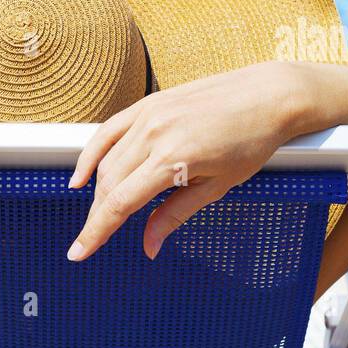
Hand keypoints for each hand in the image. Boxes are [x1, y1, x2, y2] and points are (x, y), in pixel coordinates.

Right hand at [67, 63, 308, 260]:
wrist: (269, 95)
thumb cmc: (251, 141)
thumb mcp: (217, 187)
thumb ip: (174, 214)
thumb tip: (149, 246)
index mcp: (173, 159)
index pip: (120, 203)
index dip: (96, 232)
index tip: (79, 252)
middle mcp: (154, 134)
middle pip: (109, 184)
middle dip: (98, 216)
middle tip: (94, 239)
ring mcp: (148, 115)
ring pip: (107, 162)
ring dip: (99, 191)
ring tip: (101, 213)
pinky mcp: (148, 104)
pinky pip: (108, 132)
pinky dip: (91, 155)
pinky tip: (81, 176)